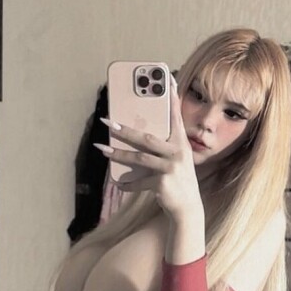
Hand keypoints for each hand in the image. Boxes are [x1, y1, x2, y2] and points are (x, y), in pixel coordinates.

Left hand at [94, 78, 203, 222]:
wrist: (188, 209)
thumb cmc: (178, 182)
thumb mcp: (176, 161)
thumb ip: (162, 148)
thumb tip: (135, 137)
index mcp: (181, 144)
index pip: (175, 118)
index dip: (172, 100)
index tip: (168, 81)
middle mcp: (178, 153)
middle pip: (147, 138)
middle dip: (125, 130)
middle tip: (108, 122)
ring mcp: (171, 168)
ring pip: (139, 158)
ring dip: (118, 154)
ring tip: (102, 149)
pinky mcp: (163, 184)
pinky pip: (139, 182)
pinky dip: (127, 184)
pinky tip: (118, 183)